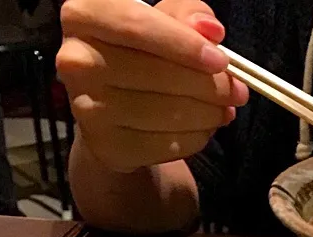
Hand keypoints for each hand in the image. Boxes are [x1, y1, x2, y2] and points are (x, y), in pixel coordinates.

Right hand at [57, 0, 248, 173]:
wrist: (110, 108)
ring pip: (164, 112)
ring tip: (225, 110)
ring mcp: (86, 107)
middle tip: (237, 91)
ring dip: (207, 114)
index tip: (221, 60)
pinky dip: (194, 138)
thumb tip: (211, 30)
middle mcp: (76, 60)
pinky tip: (205, 128)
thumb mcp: (162, 24)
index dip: (184, 44)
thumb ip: (186, 15)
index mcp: (84, 14)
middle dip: (208, 85)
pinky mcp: (105, 145)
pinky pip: (163, 145)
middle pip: (156, 73)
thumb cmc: (140, 54)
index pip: (138, 25)